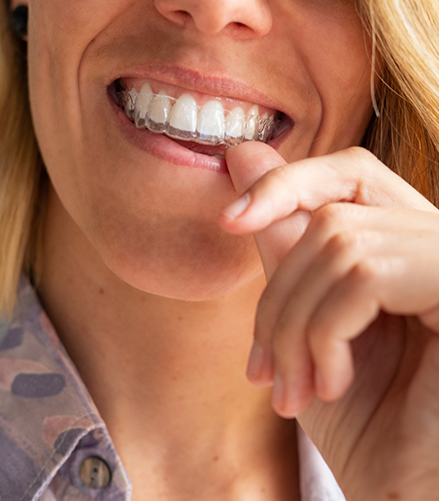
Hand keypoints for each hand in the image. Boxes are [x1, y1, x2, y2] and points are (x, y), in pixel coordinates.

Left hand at [219, 142, 438, 499]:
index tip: (229, 220)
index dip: (286, 182)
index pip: (348, 174)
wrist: (406, 493)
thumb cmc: (362, 420)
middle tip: (263, 368)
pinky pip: (365, 274)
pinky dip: (326, 333)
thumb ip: (280, 240)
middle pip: (330, 217)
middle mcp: (436, 243)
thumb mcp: (303, 322)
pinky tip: (331, 382)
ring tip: (292, 389)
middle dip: (278, 296)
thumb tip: (241, 154)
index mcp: (404, 247)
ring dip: (296, 327)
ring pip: (339, 245)